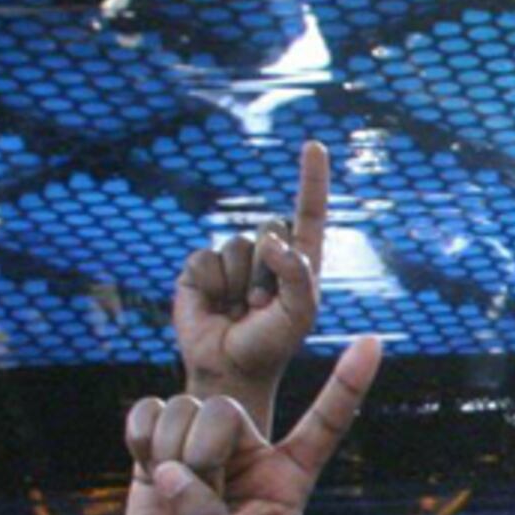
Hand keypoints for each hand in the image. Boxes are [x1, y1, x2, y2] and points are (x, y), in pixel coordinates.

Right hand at [118, 337, 383, 514]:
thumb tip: (173, 476)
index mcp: (287, 480)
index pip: (325, 426)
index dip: (347, 386)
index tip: (374, 343)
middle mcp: (250, 456)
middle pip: (223, 411)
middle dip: (201, 450)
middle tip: (192, 491)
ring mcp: (203, 449)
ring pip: (183, 408)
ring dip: (168, 449)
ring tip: (170, 492)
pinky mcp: (158, 452)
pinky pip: (148, 412)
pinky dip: (141, 433)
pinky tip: (145, 461)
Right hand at [176, 141, 329, 424]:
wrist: (227, 369)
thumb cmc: (270, 346)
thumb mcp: (299, 314)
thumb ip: (297, 274)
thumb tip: (273, 240)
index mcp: (298, 263)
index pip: (308, 214)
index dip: (311, 179)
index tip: (314, 145)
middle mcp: (266, 256)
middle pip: (270, 228)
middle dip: (268, 268)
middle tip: (263, 305)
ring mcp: (233, 261)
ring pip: (237, 245)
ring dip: (239, 283)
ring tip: (239, 310)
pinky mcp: (200, 269)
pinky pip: (205, 259)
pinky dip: (211, 285)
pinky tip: (214, 307)